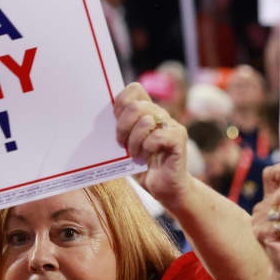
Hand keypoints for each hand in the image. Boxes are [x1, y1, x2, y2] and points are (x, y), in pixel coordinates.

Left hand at [114, 82, 190, 206]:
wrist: (165, 190)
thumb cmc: (143, 168)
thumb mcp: (126, 146)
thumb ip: (120, 129)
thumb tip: (101, 118)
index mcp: (148, 112)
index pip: (134, 89)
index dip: (120, 102)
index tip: (115, 122)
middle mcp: (161, 115)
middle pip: (136, 105)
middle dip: (123, 126)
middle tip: (122, 144)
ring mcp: (172, 126)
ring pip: (146, 120)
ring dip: (134, 141)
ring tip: (135, 155)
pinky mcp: (178, 139)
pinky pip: (157, 136)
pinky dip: (147, 148)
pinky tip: (146, 158)